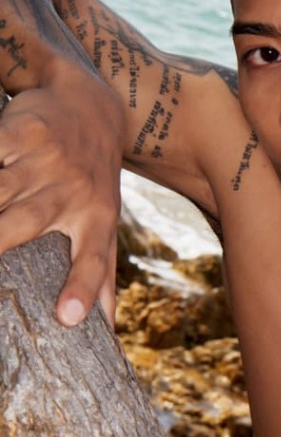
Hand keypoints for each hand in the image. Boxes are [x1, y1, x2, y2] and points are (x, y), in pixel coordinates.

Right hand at [0, 66, 123, 325]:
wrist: (91, 105)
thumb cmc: (94, 179)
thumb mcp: (107, 221)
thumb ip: (102, 275)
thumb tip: (108, 331)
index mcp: (97, 217)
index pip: (92, 258)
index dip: (83, 288)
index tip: (69, 319)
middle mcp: (71, 190)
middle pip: (24, 222)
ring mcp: (41, 160)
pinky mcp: (16, 131)